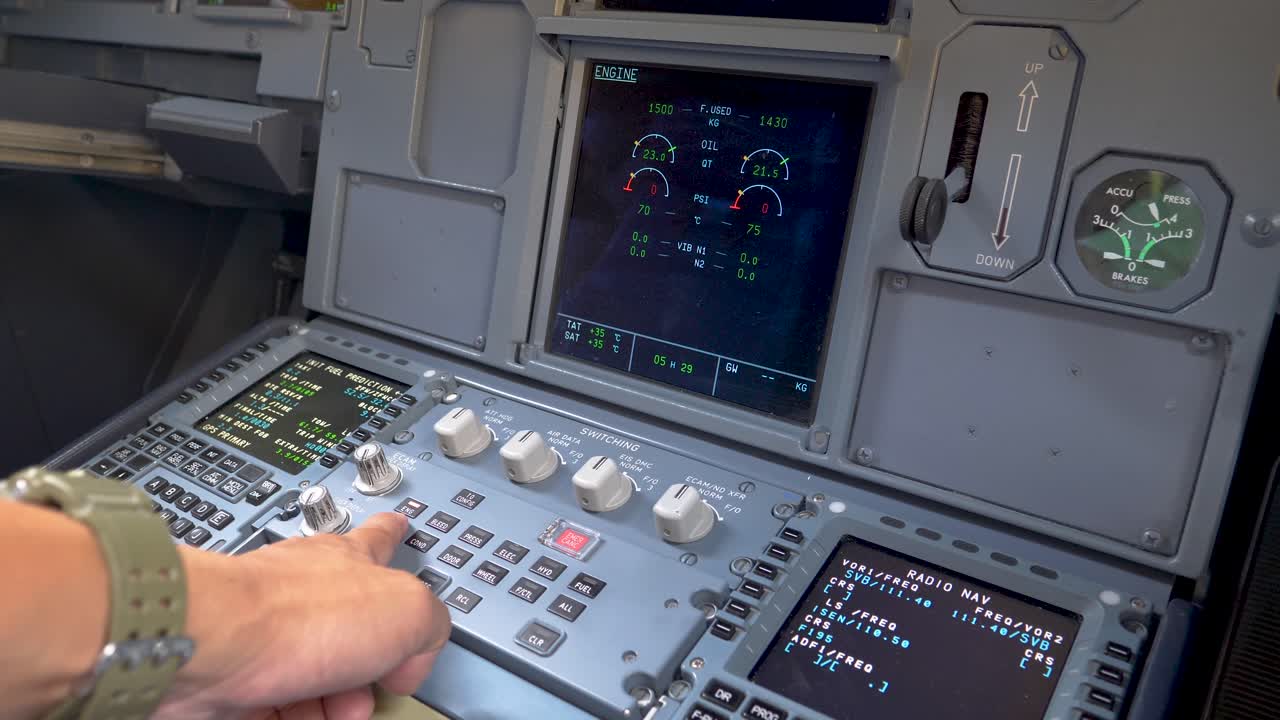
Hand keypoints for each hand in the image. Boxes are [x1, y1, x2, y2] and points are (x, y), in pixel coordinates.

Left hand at [153, 512, 449, 719]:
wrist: (210, 647)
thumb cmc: (295, 616)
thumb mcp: (409, 612)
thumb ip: (431, 625)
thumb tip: (416, 656)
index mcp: (349, 560)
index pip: (379, 537)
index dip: (393, 534)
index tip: (397, 528)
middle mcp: (303, 586)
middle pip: (347, 623)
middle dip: (367, 664)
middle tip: (373, 684)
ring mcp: (263, 627)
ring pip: (309, 670)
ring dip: (330, 701)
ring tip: (334, 713)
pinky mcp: (231, 668)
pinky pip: (268, 699)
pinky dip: (285, 716)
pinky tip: (292, 719)